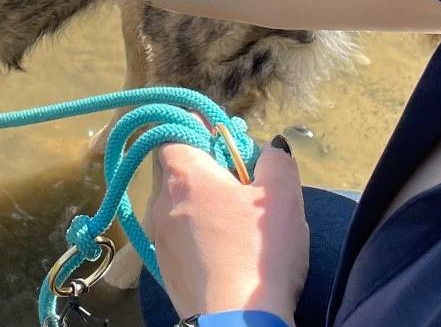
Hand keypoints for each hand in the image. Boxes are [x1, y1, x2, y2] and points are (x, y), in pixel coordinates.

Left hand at [147, 135, 306, 322]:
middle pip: (177, 170)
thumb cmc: (259, 253)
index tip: (228, 144)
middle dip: (207, 172)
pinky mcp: (164, 269)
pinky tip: (228, 253)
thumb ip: (276, 160)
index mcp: (184, 175)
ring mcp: (158, 239)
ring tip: (240, 227)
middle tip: (244, 188)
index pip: (174, 132)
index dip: (200, 132)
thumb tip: (269, 149)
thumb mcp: (283, 195)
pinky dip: (199, 237)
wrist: (237, 322)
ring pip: (178, 206)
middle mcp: (160, 203)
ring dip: (203, 207)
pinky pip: (180, 239)